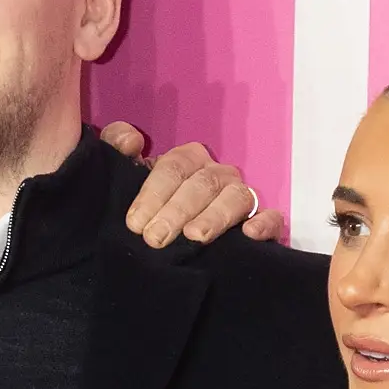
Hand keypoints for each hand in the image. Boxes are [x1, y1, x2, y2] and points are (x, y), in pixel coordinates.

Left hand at [101, 121, 284, 246]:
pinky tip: (249, 235)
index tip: (135, 223)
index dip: (153, 193)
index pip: (174, 166)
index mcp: (188, 162)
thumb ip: (116, 147)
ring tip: (195, 237)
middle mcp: (216, 176)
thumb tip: (131, 141)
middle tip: (155, 238)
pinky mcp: (261, 224)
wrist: (164, 247)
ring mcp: (240, 198)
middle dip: (177, 209)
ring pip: (237, 197)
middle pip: (203, 183)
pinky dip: (264, 223)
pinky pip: (271, 218)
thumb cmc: (147, 211)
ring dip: (216, 216)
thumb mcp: (124, 178)